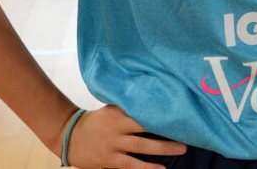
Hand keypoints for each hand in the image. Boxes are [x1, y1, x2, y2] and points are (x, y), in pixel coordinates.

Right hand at [66, 105, 186, 168]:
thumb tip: (154, 94)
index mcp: (118, 113)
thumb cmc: (98, 119)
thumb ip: (129, 104)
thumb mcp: (112, 107)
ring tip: (180, 152)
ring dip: (161, 151)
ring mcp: (113, 147)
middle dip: (166, 137)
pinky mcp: (109, 161)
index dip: (160, 114)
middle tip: (186, 138)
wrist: (70, 136)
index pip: (143, 112)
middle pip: (145, 132)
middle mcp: (117, 129)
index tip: (178, 114)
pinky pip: (130, 166)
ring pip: (140, 151)